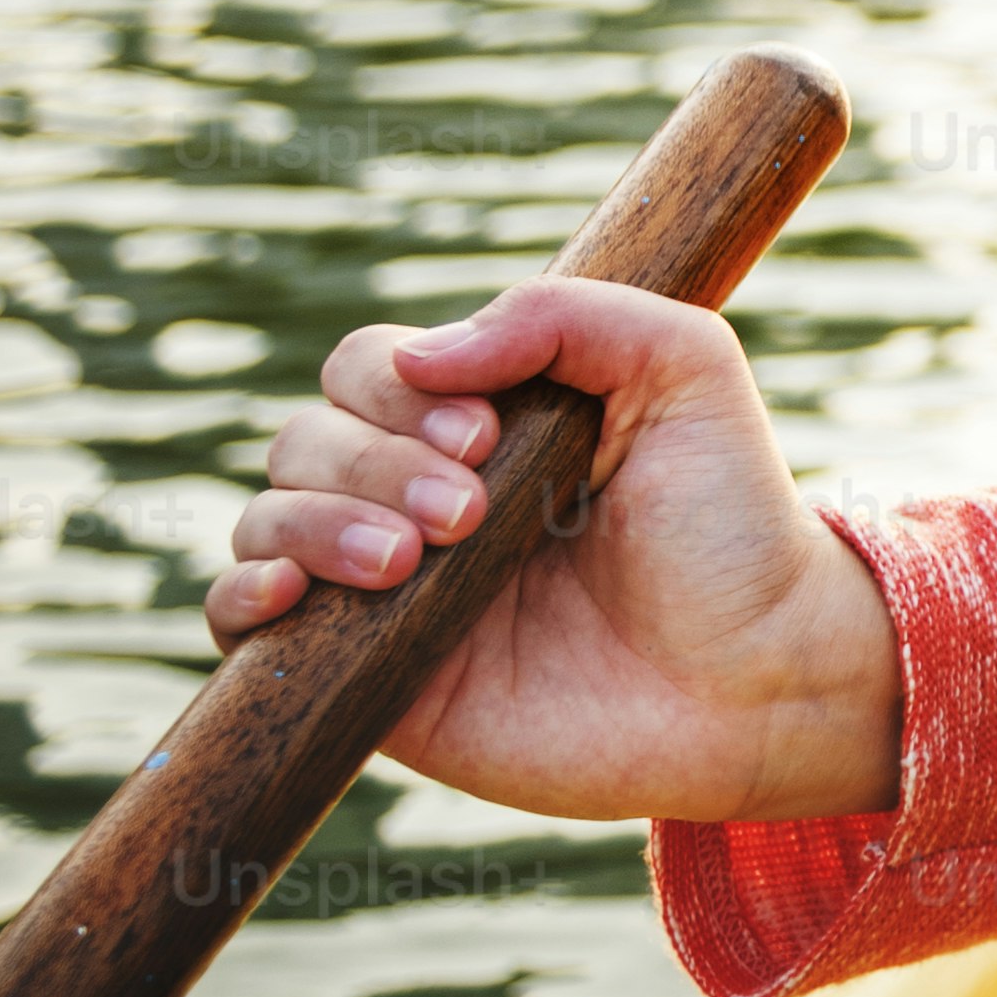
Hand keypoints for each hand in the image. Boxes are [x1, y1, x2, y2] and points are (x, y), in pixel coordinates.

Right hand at [203, 276, 906, 823]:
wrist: (756, 677)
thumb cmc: (728, 522)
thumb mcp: (682, 368)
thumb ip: (565, 317)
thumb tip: (420, 354)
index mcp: (482, 419)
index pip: (370, 367)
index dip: (401, 389)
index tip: (489, 435)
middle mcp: (420, 496)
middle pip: (307, 437)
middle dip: (371, 462)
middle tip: (466, 511)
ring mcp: (388, 589)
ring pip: (268, 518)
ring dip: (313, 521)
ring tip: (409, 558)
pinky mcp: (370, 680)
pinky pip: (246, 627)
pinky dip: (240, 593)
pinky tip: (289, 590)